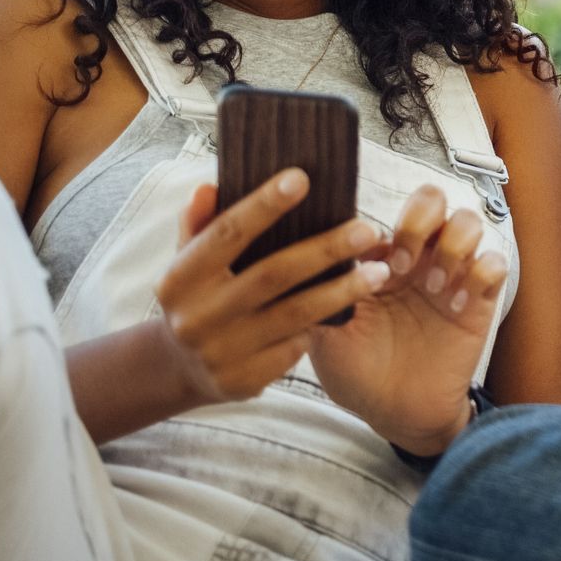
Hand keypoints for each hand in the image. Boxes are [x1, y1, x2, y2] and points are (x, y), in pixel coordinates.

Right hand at [157, 170, 391, 406]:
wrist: (179, 368)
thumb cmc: (196, 296)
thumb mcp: (187, 260)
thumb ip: (200, 223)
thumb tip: (209, 188)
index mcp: (179, 279)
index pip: (226, 234)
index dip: (263, 206)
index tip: (301, 178)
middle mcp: (196, 317)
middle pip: (273, 275)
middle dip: (326, 249)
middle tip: (369, 229)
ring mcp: (220, 353)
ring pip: (295, 315)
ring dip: (343, 291)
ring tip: (381, 270)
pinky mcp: (243, 381)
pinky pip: (294, 348)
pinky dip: (321, 325)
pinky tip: (350, 308)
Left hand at [309, 181, 507, 457]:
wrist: (396, 415)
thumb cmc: (358, 374)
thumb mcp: (324, 338)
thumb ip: (315, 298)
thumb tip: (298, 264)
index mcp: (378, 260)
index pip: (383, 211)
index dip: (376, 228)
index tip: (368, 261)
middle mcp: (417, 258)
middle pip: (431, 199)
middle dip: (419, 222)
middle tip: (405, 265)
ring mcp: (451, 275)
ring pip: (468, 221)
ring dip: (452, 246)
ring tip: (434, 286)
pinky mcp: (480, 299)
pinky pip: (495, 262)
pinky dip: (479, 275)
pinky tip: (457, 306)